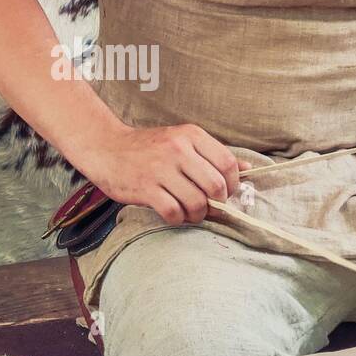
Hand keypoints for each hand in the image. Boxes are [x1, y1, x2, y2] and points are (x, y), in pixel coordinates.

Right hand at [78, 122, 246, 224]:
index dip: (232, 184)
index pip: (227, 164)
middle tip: (210, 206)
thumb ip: (214, 155)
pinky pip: (174, 212)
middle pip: (215, 186)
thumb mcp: (183, 142)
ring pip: (197, 202)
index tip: (225, 193)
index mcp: (191, 135)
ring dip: (198, 214)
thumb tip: (249, 169)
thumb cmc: (150, 147)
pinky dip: (179, 219)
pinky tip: (175, 214)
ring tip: (191, 212)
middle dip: (217, 203)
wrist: (106, 147)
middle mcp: (177, 149)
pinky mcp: (144, 188)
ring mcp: (160, 169)